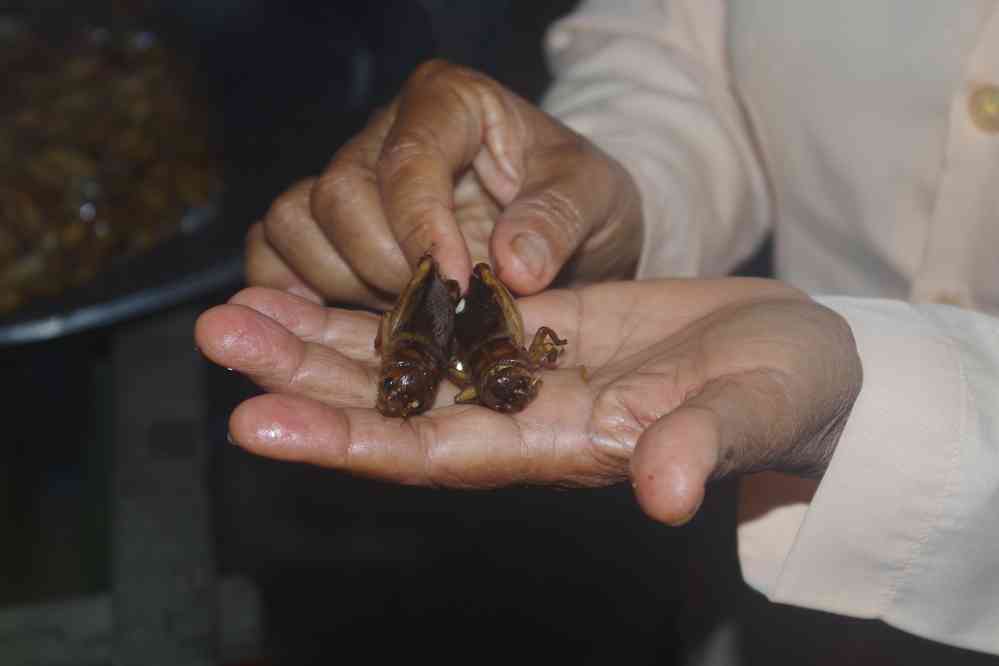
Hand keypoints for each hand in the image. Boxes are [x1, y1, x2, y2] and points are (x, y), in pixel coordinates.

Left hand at [194, 278, 861, 524]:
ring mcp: (524, 369)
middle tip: (218, 332)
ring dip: (325, 333)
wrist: (794, 359)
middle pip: (395, 405)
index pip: (435, 454)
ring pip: (407, 357)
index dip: (349, 442)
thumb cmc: (785, 392)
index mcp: (562, 447)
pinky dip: (387, 297)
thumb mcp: (753, 412)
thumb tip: (665, 489)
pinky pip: (445, 313)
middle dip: (305, 375)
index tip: (258, 424)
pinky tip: (331, 272)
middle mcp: (523, 416)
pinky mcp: (537, 322)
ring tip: (242, 303)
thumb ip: (704, 444)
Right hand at [245, 60, 641, 306]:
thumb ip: (558, 218)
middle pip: (339, 196)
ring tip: (406, 313)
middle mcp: (383, 133)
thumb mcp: (594, 196)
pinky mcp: (325, 227)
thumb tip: (514, 265)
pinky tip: (341, 323)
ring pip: (294, 223)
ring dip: (341, 285)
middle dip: (386, 268)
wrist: (559, 223)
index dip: (422, 229)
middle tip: (442, 308)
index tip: (458, 284)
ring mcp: (346, 178)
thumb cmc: (573, 195)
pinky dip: (293, 291)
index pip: (408, 160)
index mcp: (448, 103)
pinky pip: (272, 251)